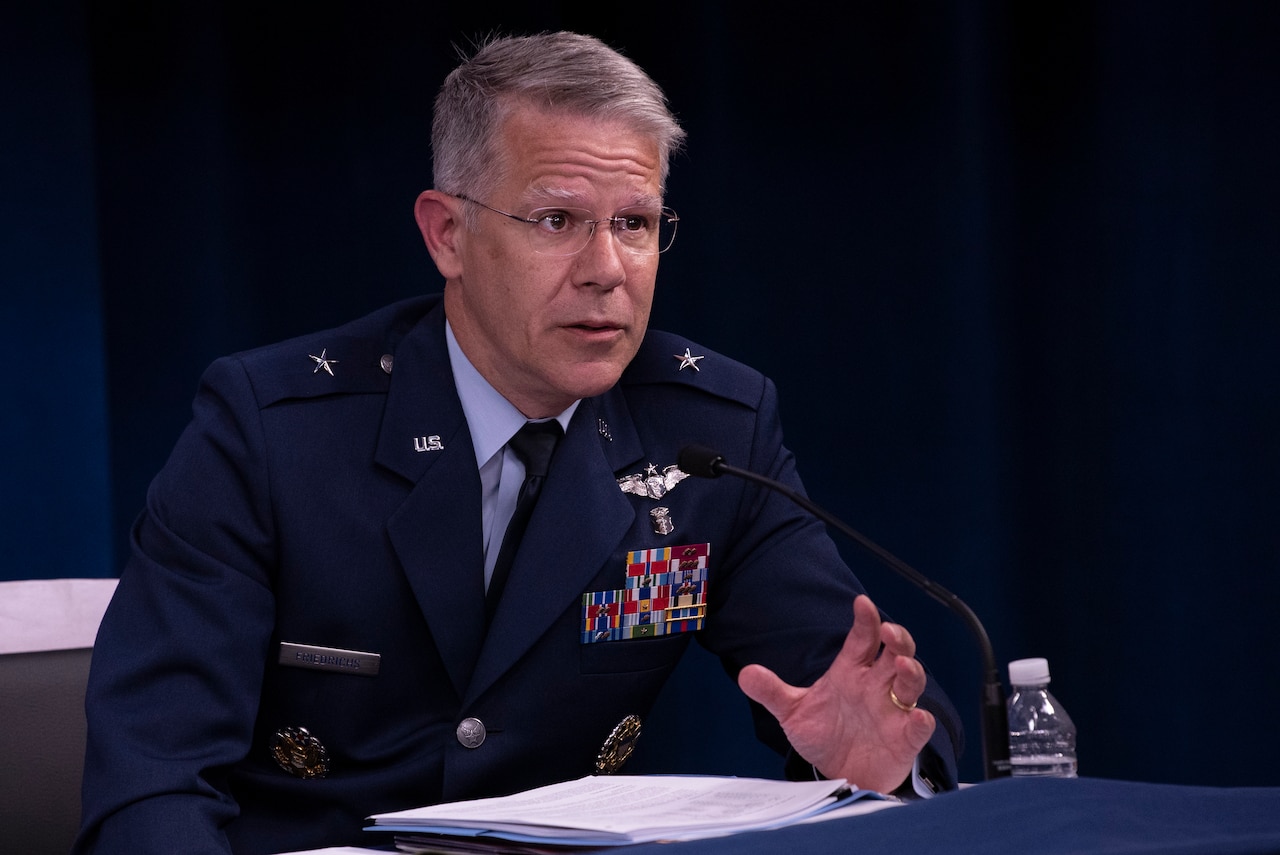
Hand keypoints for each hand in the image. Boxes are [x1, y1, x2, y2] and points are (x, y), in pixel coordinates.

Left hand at [737, 594, 935, 792]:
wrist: (839, 774)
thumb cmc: (824, 735)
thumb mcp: (793, 711)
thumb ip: (772, 691)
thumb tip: (745, 674)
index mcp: (851, 671)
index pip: (862, 639)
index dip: (866, 620)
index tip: (862, 603)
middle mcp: (876, 685)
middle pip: (895, 652)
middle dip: (897, 639)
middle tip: (888, 631)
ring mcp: (893, 710)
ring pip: (911, 683)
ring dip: (911, 672)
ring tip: (902, 664)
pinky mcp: (904, 739)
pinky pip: (918, 728)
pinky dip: (921, 722)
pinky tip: (918, 717)